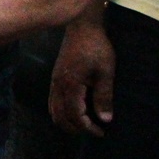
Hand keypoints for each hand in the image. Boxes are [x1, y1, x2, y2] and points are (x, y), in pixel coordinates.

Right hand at [49, 19, 114, 134]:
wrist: (82, 27)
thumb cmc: (96, 48)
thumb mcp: (106, 72)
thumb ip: (104, 97)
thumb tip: (105, 119)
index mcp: (70, 85)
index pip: (75, 116)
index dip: (88, 128)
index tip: (102, 132)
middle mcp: (58, 86)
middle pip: (59, 117)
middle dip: (76, 129)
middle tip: (94, 131)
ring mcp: (54, 82)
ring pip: (53, 110)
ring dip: (67, 121)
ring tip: (85, 124)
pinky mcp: (55, 78)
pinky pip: (53, 102)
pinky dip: (62, 112)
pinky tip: (76, 110)